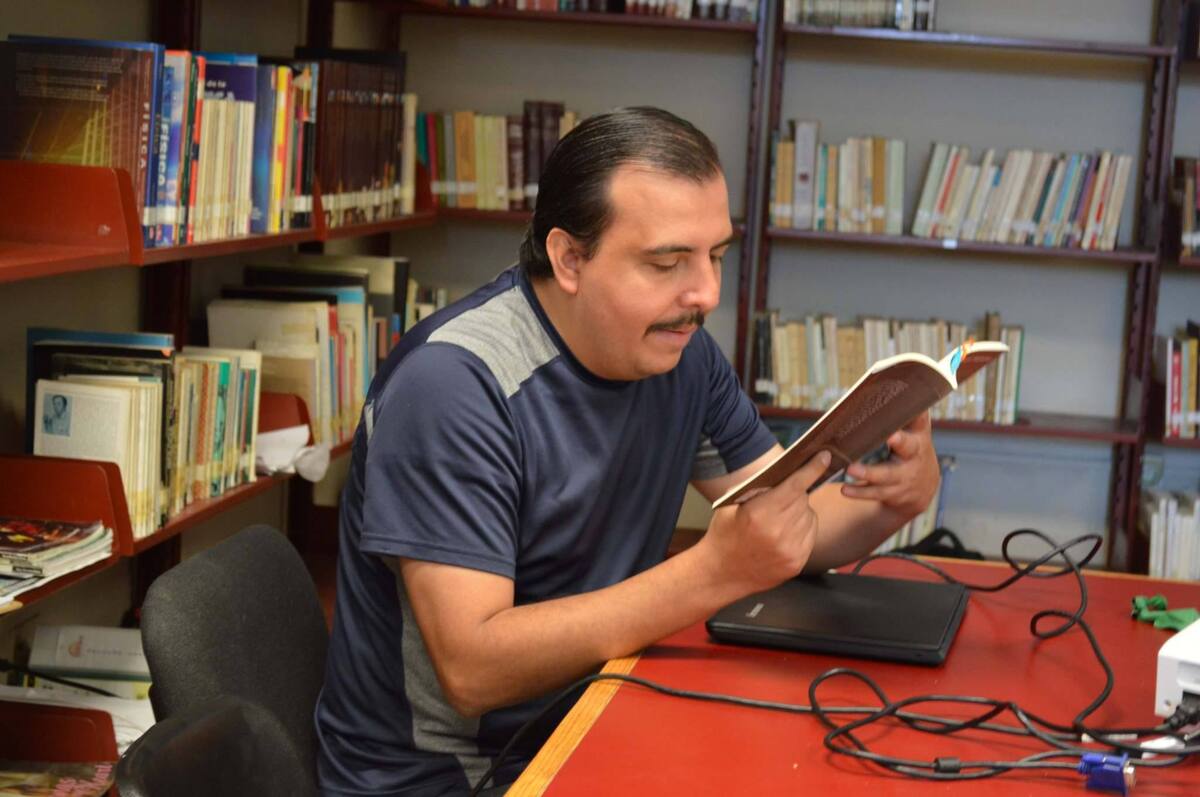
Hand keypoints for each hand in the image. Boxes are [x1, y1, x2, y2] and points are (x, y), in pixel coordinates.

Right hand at [700, 450, 830, 594]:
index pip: (795, 486)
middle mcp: (778, 533)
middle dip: (795, 493)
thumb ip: (756, 488)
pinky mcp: (796, 563)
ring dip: (799, 511)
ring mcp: (789, 551)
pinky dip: (802, 528)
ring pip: (809, 516)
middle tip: (779, 498)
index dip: (812, 469)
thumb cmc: (724, 534)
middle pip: (803, 499)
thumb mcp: (731, 505)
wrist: (721, 573)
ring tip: (778, 518)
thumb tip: (785, 471)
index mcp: (759, 514)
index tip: (824, 456)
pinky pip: (810, 534)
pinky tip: (784, 532)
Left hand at [841, 411, 939, 520]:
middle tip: (890, 436)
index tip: (914, 405)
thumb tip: (890, 376)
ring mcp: (905, 476)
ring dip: (868, 472)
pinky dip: (859, 492)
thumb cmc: (911, 449)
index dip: (917, 414)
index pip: (920, 420)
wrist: (923, 487)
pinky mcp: (893, 493)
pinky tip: (845, 489)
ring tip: (850, 469)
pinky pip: (875, 493)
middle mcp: (914, 455)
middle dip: (900, 442)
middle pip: (908, 448)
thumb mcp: (913, 431)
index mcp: (918, 435)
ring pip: (887, 475)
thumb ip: (903, 412)